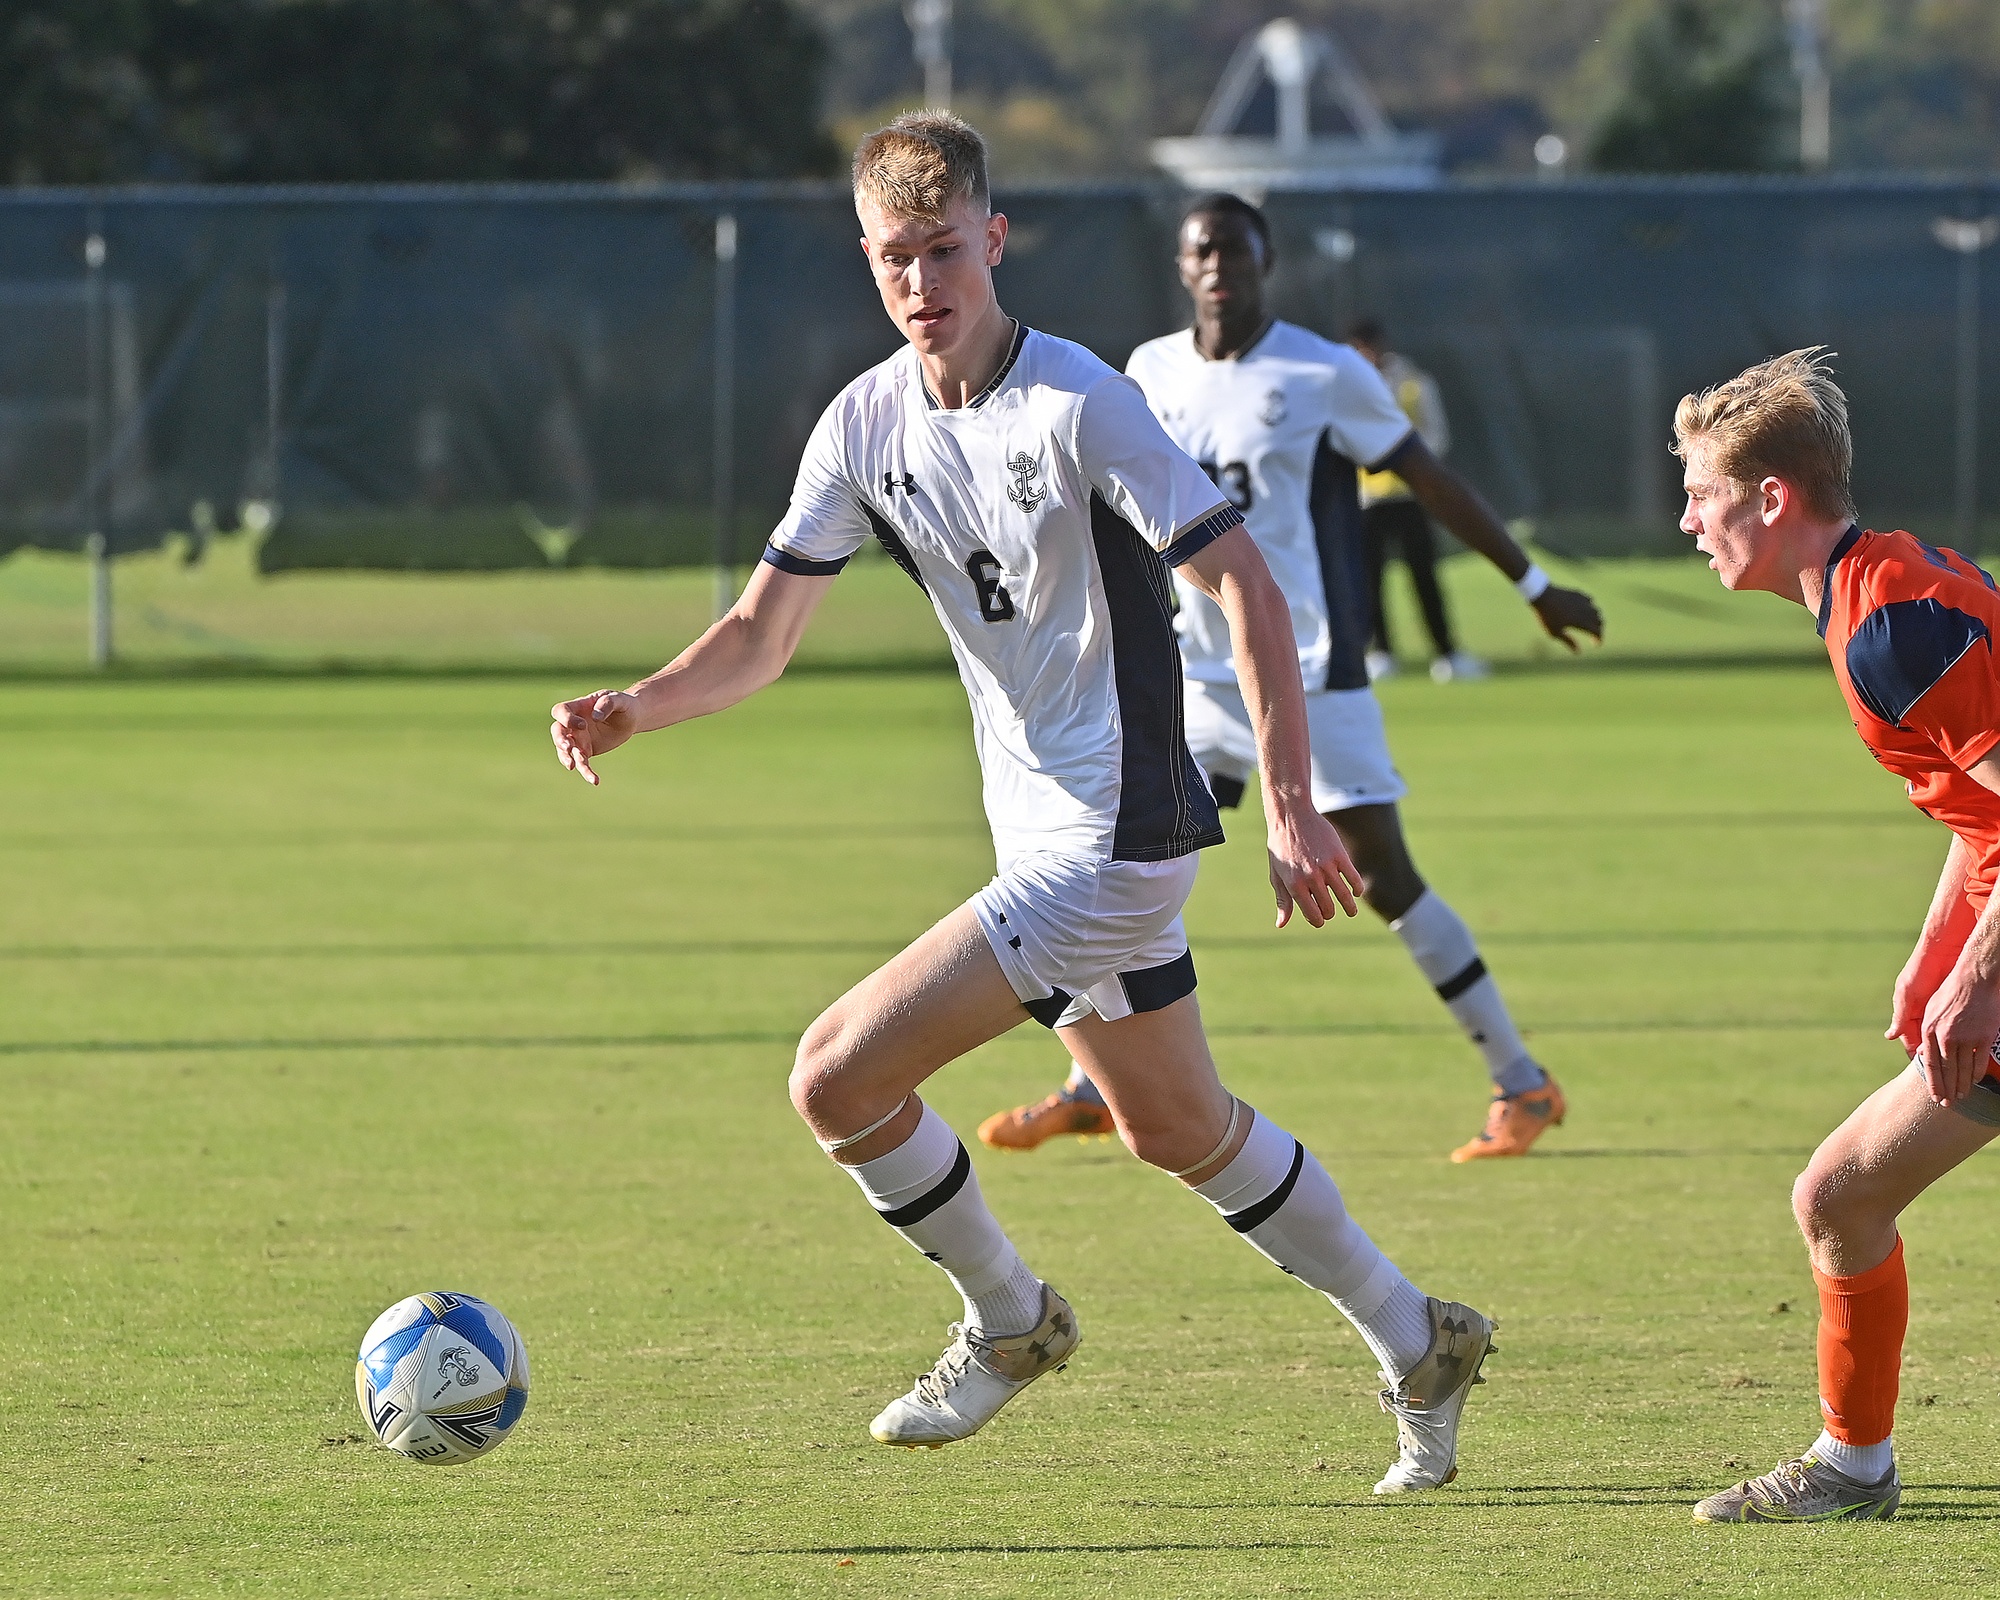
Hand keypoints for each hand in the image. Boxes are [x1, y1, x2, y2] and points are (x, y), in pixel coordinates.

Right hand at [549, 690, 640, 785]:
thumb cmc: (622, 704)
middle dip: (559, 740)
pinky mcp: (587, 751)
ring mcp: (578, 738)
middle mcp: (573, 723)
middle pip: (557, 731)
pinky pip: (582, 763)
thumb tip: (595, 717)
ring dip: (568, 758)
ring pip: (566, 751)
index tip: (583, 725)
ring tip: (573, 766)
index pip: (560, 711)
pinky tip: (594, 780)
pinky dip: (586, 772)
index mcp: (578, 707)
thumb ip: (607, 704)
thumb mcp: (618, 699)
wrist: (631, 718)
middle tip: (568, 748)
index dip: (566, 718)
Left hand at [1266, 799, 1363, 928]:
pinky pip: (1353, 878)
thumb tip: (1281, 924)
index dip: (1317, 920)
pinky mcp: (1339, 855)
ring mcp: (1327, 867)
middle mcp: (1311, 878)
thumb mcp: (1277, 874)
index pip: (1312, 914)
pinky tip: (1356, 891)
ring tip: (1351, 911)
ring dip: (1349, 907)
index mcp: (1295, 885)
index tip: (1319, 919)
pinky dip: (1357, 888)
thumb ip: (1283, 900)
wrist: (1291, 817)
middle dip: (1330, 913)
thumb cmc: (1281, 847)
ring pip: (1344, 896)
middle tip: (1330, 911)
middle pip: (1329, 908)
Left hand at [1531, 585, 1602, 652]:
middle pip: (1599, 621)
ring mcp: (1583, 601)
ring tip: (1590, 624)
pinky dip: (1590, 607)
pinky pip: (1590, 601)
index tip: (1596, 644)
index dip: (1599, 638)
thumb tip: (1578, 652)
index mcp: (1581, 622)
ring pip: (1596, 611)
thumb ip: (1568, 641)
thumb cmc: (1547, 617)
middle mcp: (1586, 611)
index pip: (1597, 631)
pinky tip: (1585, 610)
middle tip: (1594, 635)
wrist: (1542, 595)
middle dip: (1599, 629)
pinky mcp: (1579, 594)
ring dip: (1596, 618)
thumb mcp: (1555, 632)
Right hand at [1886, 950, 1948, 1059]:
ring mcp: (1939, 1011)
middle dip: (1933, 1055)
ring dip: (1946, 1048)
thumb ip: (1900, 1015)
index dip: (1916, 1053)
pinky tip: (1965, 1045)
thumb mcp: (1906, 993)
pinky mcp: (1953, 1007)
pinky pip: (1955, 1026)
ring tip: (1954, 1062)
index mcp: (1909, 1012)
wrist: (1944, 951)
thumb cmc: (1921, 970)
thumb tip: (1890, 1036)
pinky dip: (1958, 1037)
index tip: (1923, 1068)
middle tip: (1941, 1068)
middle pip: (1927, 1041)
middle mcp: (1924, 1014)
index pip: (1911, 1038)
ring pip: (1942, 1036)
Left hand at [1916, 960, 1999, 1105]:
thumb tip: (1920, 1052)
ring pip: (1963, 1069)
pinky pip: (1979, 1061)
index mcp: (1929, 1030)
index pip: (1930, 1064)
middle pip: (1946, 1071)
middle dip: (1947, 1090)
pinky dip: (1976, 1073)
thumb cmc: (1950, 993)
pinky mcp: (1984, 1036)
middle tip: (1947, 1104)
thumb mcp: (1930, 1011)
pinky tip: (1974, 1081)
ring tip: (1961, 1096)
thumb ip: (1925, 1033)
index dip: (1933, 1083)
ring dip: (1962, 1086)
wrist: (1974, 980)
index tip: (1935, 1096)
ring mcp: (1966, 1037)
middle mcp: (1945, 1036)